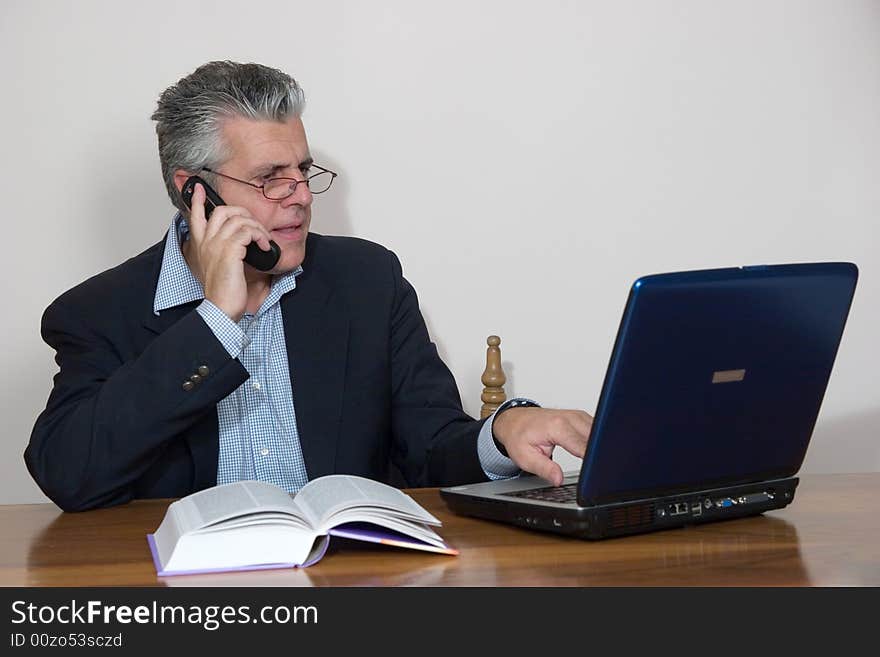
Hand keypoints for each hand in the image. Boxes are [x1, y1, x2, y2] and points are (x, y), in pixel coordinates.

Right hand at [184, 183, 272, 320]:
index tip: (200, 188)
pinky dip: (260, 236)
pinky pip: (248, 231)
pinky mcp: (230, 251)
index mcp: (201, 245)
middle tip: (255, 225)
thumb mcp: (220, 266)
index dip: (198, 200)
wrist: (220, 307)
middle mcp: (206, 241)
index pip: (196, 216)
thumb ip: (224, 251)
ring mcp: (217, 245)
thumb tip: (241, 242)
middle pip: (222, 211)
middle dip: (243, 212)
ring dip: (257, 227)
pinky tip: (264, 246)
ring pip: (239, 219)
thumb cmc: (223, 290)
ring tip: (264, 240)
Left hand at [492, 407, 591, 485]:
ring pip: (599, 432)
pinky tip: (593, 451)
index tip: (595, 473)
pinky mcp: (580, 417)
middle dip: (598, 454)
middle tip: (596, 471)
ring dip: (599, 447)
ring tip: (595, 462)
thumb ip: (544, 469)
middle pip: (596, 438)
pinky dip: (596, 440)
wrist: (514, 420)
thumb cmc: (518, 436)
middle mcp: (570, 418)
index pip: (584, 447)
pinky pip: (595, 428)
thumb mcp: (525, 458)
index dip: (592, 462)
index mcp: (557, 427)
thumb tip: (558, 479)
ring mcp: (577, 415)